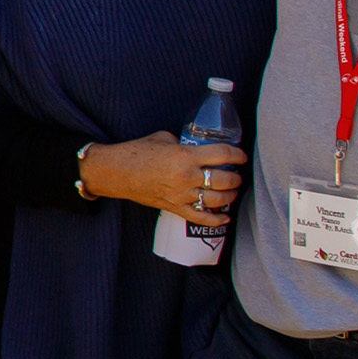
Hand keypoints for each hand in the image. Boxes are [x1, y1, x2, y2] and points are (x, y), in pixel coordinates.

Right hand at [77, 131, 244, 221]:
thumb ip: (185, 144)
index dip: (237, 154)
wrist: (116, 172)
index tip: (241, 156)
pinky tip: (225, 217)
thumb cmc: (137, 152)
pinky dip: (216, 220)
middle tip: (237, 175)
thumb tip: (198, 149)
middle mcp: (187, 177)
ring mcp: (182, 195)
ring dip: (230, 196)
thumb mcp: (164, 139)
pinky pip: (201, 218)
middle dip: (236, 177)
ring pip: (217, 200)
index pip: (222, 155)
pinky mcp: (175, 208)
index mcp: (186, 155)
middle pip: (224, 180)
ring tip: (232, 191)